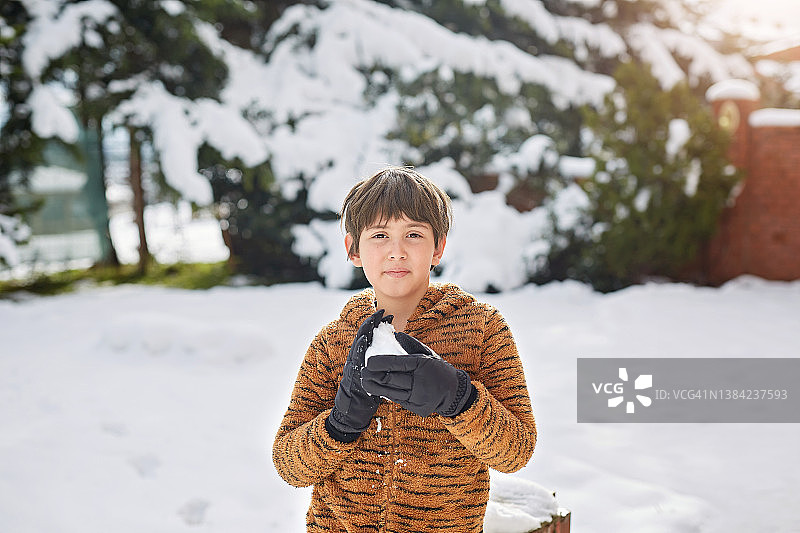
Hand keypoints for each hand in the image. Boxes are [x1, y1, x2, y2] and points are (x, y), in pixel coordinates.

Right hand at [328, 309, 390, 435]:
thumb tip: (393, 357)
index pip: (370, 336)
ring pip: (358, 344)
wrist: (352, 412)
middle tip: (382, 311)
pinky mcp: (352, 373)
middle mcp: (355, 359)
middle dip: (372, 322)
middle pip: (363, 335)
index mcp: (362, 358)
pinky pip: (355, 358)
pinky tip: (365, 339)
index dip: (376, 324)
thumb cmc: (365, 396)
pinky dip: (359, 347)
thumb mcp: (375, 377)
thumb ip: (380, 366)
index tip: (386, 315)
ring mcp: (353, 365)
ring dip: (366, 330)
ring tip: (373, 319)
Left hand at [362, 337, 472, 417]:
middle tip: (363, 372)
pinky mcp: (417, 408)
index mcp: (421, 364)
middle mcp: (420, 381)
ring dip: (375, 386)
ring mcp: (419, 397)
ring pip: (391, 392)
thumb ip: (410, 344)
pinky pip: (398, 400)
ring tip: (365, 381)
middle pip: (390, 379)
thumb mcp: (427, 353)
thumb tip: (395, 335)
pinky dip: (386, 393)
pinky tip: (378, 389)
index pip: (397, 363)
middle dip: (373, 375)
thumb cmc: (438, 369)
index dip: (380, 363)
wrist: (454, 392)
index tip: (368, 362)